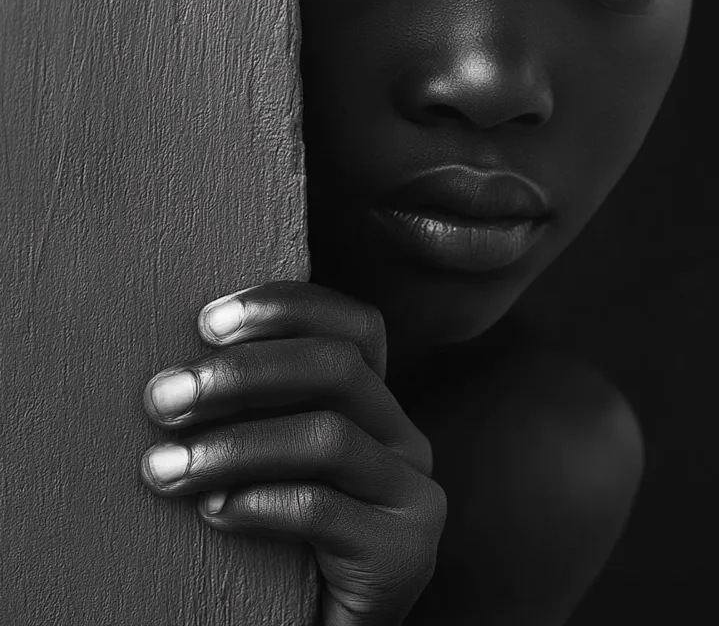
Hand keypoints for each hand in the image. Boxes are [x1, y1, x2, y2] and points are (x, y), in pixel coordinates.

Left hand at [139, 280, 446, 625]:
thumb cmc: (277, 539)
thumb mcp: (270, 460)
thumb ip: (257, 410)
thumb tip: (176, 366)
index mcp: (375, 404)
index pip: (354, 325)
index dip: (288, 307)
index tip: (206, 321)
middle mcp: (404, 436)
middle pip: (338, 368)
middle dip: (242, 372)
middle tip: (162, 395)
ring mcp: (412, 494)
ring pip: (327, 436)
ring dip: (233, 445)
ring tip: (162, 467)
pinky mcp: (404, 554)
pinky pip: (323, 510)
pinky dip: (257, 504)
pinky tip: (210, 513)